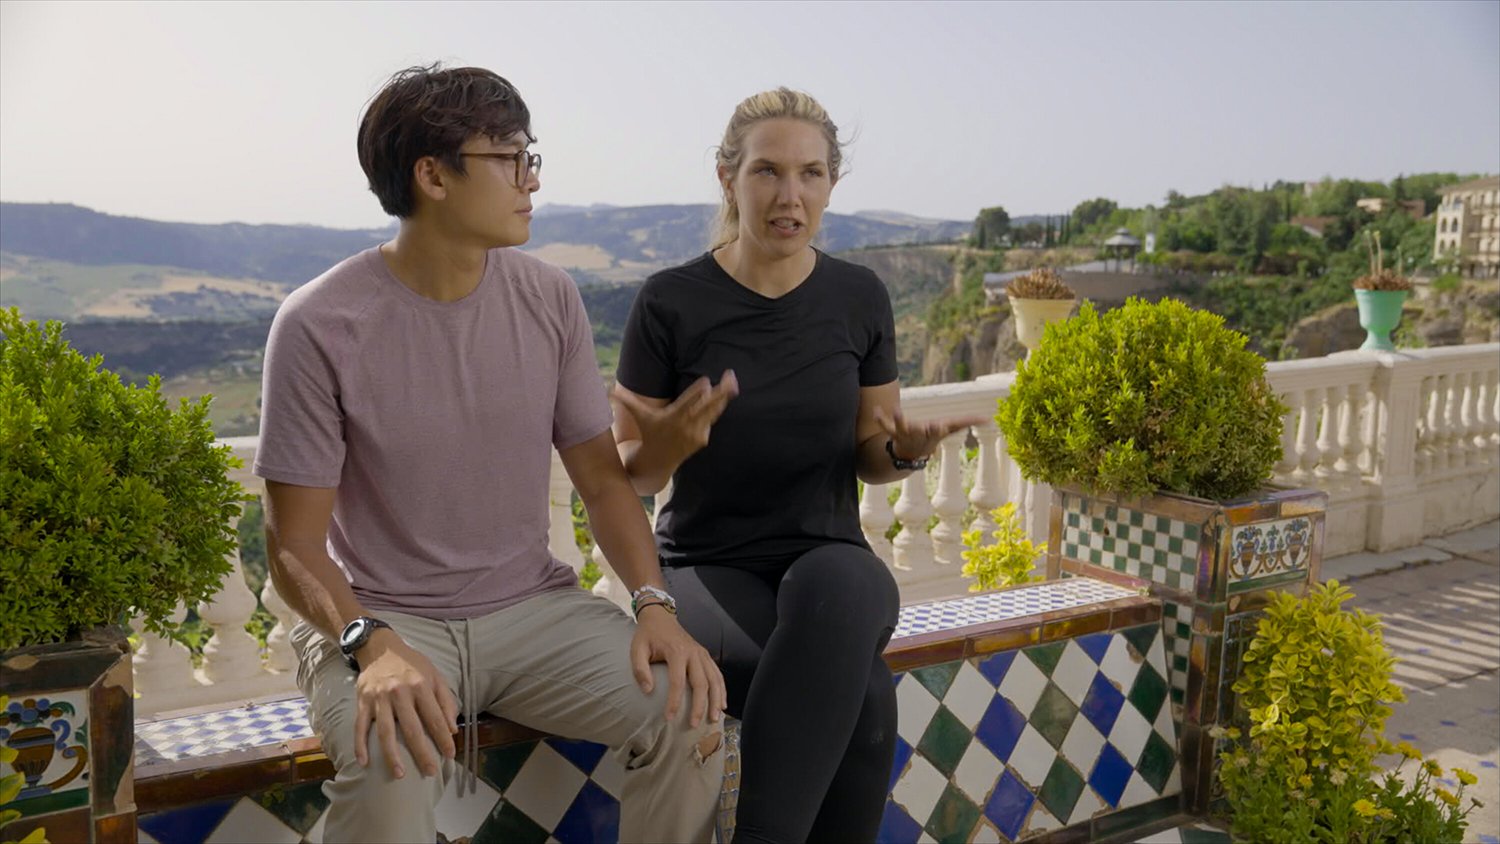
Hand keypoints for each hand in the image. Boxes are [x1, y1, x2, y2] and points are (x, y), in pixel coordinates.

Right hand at [352, 630, 458, 778]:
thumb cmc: (411, 665)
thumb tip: (452, 729)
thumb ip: (445, 700)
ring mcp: (379, 698)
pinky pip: (360, 727)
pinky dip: (360, 745)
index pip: (435, 717)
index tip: (450, 755)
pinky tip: (364, 762)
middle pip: (412, 729)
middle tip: (430, 772)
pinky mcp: (362, 702)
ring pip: (385, 732)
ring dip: (392, 755)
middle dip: (422, 753)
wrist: (380, 648)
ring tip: (400, 774)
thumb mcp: (434, 675)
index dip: (443, 738)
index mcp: (420, 685)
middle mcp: (399, 693)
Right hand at [614, 372, 738, 461]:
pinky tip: (724, 395)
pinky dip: (716, 410)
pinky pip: (711, 421)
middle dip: (720, 393)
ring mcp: (695, 434)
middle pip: (706, 407)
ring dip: (724, 398)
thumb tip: (609, 390)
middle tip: (730, 377)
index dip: (697, 393)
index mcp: (672, 417)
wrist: (656, 462)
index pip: (687, 403)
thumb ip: (627, 402)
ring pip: (713, 413)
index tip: (706, 381)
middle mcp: (685, 426)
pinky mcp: (702, 439)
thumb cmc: (648, 433)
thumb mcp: (640, 417)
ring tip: (733, 382)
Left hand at [629, 606, 726, 727]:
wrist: (660, 616)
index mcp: (676, 651)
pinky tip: (722, 704)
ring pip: (714, 680)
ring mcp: (702, 653)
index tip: (669, 718)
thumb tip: (648, 691)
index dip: (674, 702)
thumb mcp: (637, 649)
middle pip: (701, 684)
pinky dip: (722, 690)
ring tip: (714, 719)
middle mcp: (693, 653)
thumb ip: (640, 670)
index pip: (678, 682)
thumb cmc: (647, 635)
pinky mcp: (705, 655)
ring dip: (715, 700)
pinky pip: (717, 674)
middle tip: (694, 725)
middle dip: (699, 706)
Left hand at [873, 406, 986, 463]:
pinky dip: (881, 419)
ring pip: (901, 427)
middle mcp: (919, 433)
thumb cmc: (932, 438)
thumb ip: (968, 422)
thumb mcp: (949, 429)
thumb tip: (990, 418)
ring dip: (899, 420)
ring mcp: (905, 434)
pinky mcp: (894, 432)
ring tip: (896, 410)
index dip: (938, 429)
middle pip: (920, 430)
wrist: (910, 456)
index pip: (937, 431)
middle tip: (925, 425)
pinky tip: (876, 411)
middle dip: (922, 428)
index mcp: (932, 432)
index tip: (939, 426)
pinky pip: (886, 426)